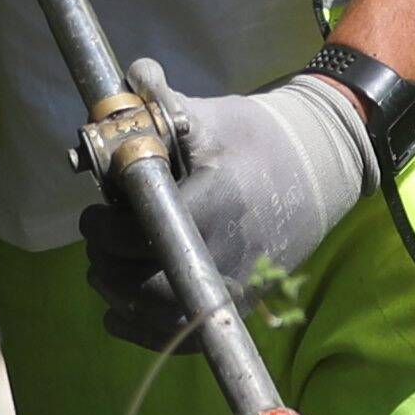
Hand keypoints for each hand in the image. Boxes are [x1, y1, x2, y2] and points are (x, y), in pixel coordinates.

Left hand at [88, 61, 375, 349]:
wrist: (318, 170)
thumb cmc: (257, 139)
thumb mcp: (211, 116)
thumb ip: (161, 102)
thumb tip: (128, 75)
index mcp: (215, 205)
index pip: (140, 234)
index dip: (106, 228)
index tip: (96, 212)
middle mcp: (228, 254)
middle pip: (144, 286)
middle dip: (107, 264)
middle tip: (99, 239)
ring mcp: (236, 286)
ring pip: (159, 319)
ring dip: (119, 296)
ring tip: (108, 269)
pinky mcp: (239, 304)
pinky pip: (181, 339)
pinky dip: (142, 328)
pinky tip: (121, 308)